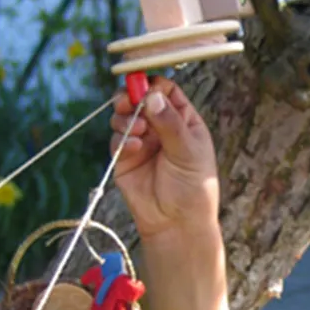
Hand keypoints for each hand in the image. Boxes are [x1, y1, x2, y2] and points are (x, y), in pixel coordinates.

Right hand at [109, 76, 219, 242]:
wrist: (177, 224)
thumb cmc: (193, 189)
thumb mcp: (188, 152)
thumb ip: (170, 123)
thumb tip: (152, 96)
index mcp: (184, 121)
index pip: (166, 91)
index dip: (153, 85)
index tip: (144, 86)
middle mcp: (161, 127)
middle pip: (139, 99)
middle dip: (131, 97)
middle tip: (127, 101)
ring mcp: (142, 142)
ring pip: (124, 116)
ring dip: (125, 117)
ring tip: (135, 129)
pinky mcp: (125, 158)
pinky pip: (117, 139)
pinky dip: (122, 139)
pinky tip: (134, 148)